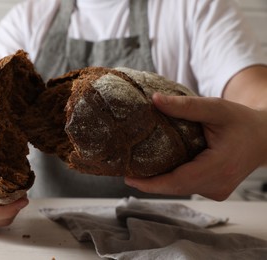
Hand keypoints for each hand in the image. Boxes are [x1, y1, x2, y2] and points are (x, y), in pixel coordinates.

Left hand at [125, 93, 266, 200]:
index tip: (129, 179)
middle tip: (126, 171)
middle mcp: (218, 184)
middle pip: (176, 188)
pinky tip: (158, 169)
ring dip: (160, 181)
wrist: (264, 137)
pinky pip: (188, 187)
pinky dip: (173, 179)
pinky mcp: (215, 190)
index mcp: (219, 167)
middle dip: (150, 183)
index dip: (151, 183)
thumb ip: (185, 106)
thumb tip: (154, 100)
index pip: (178, 181)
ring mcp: (217, 190)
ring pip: (181, 189)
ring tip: (137, 169)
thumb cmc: (241, 121)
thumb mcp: (215, 108)